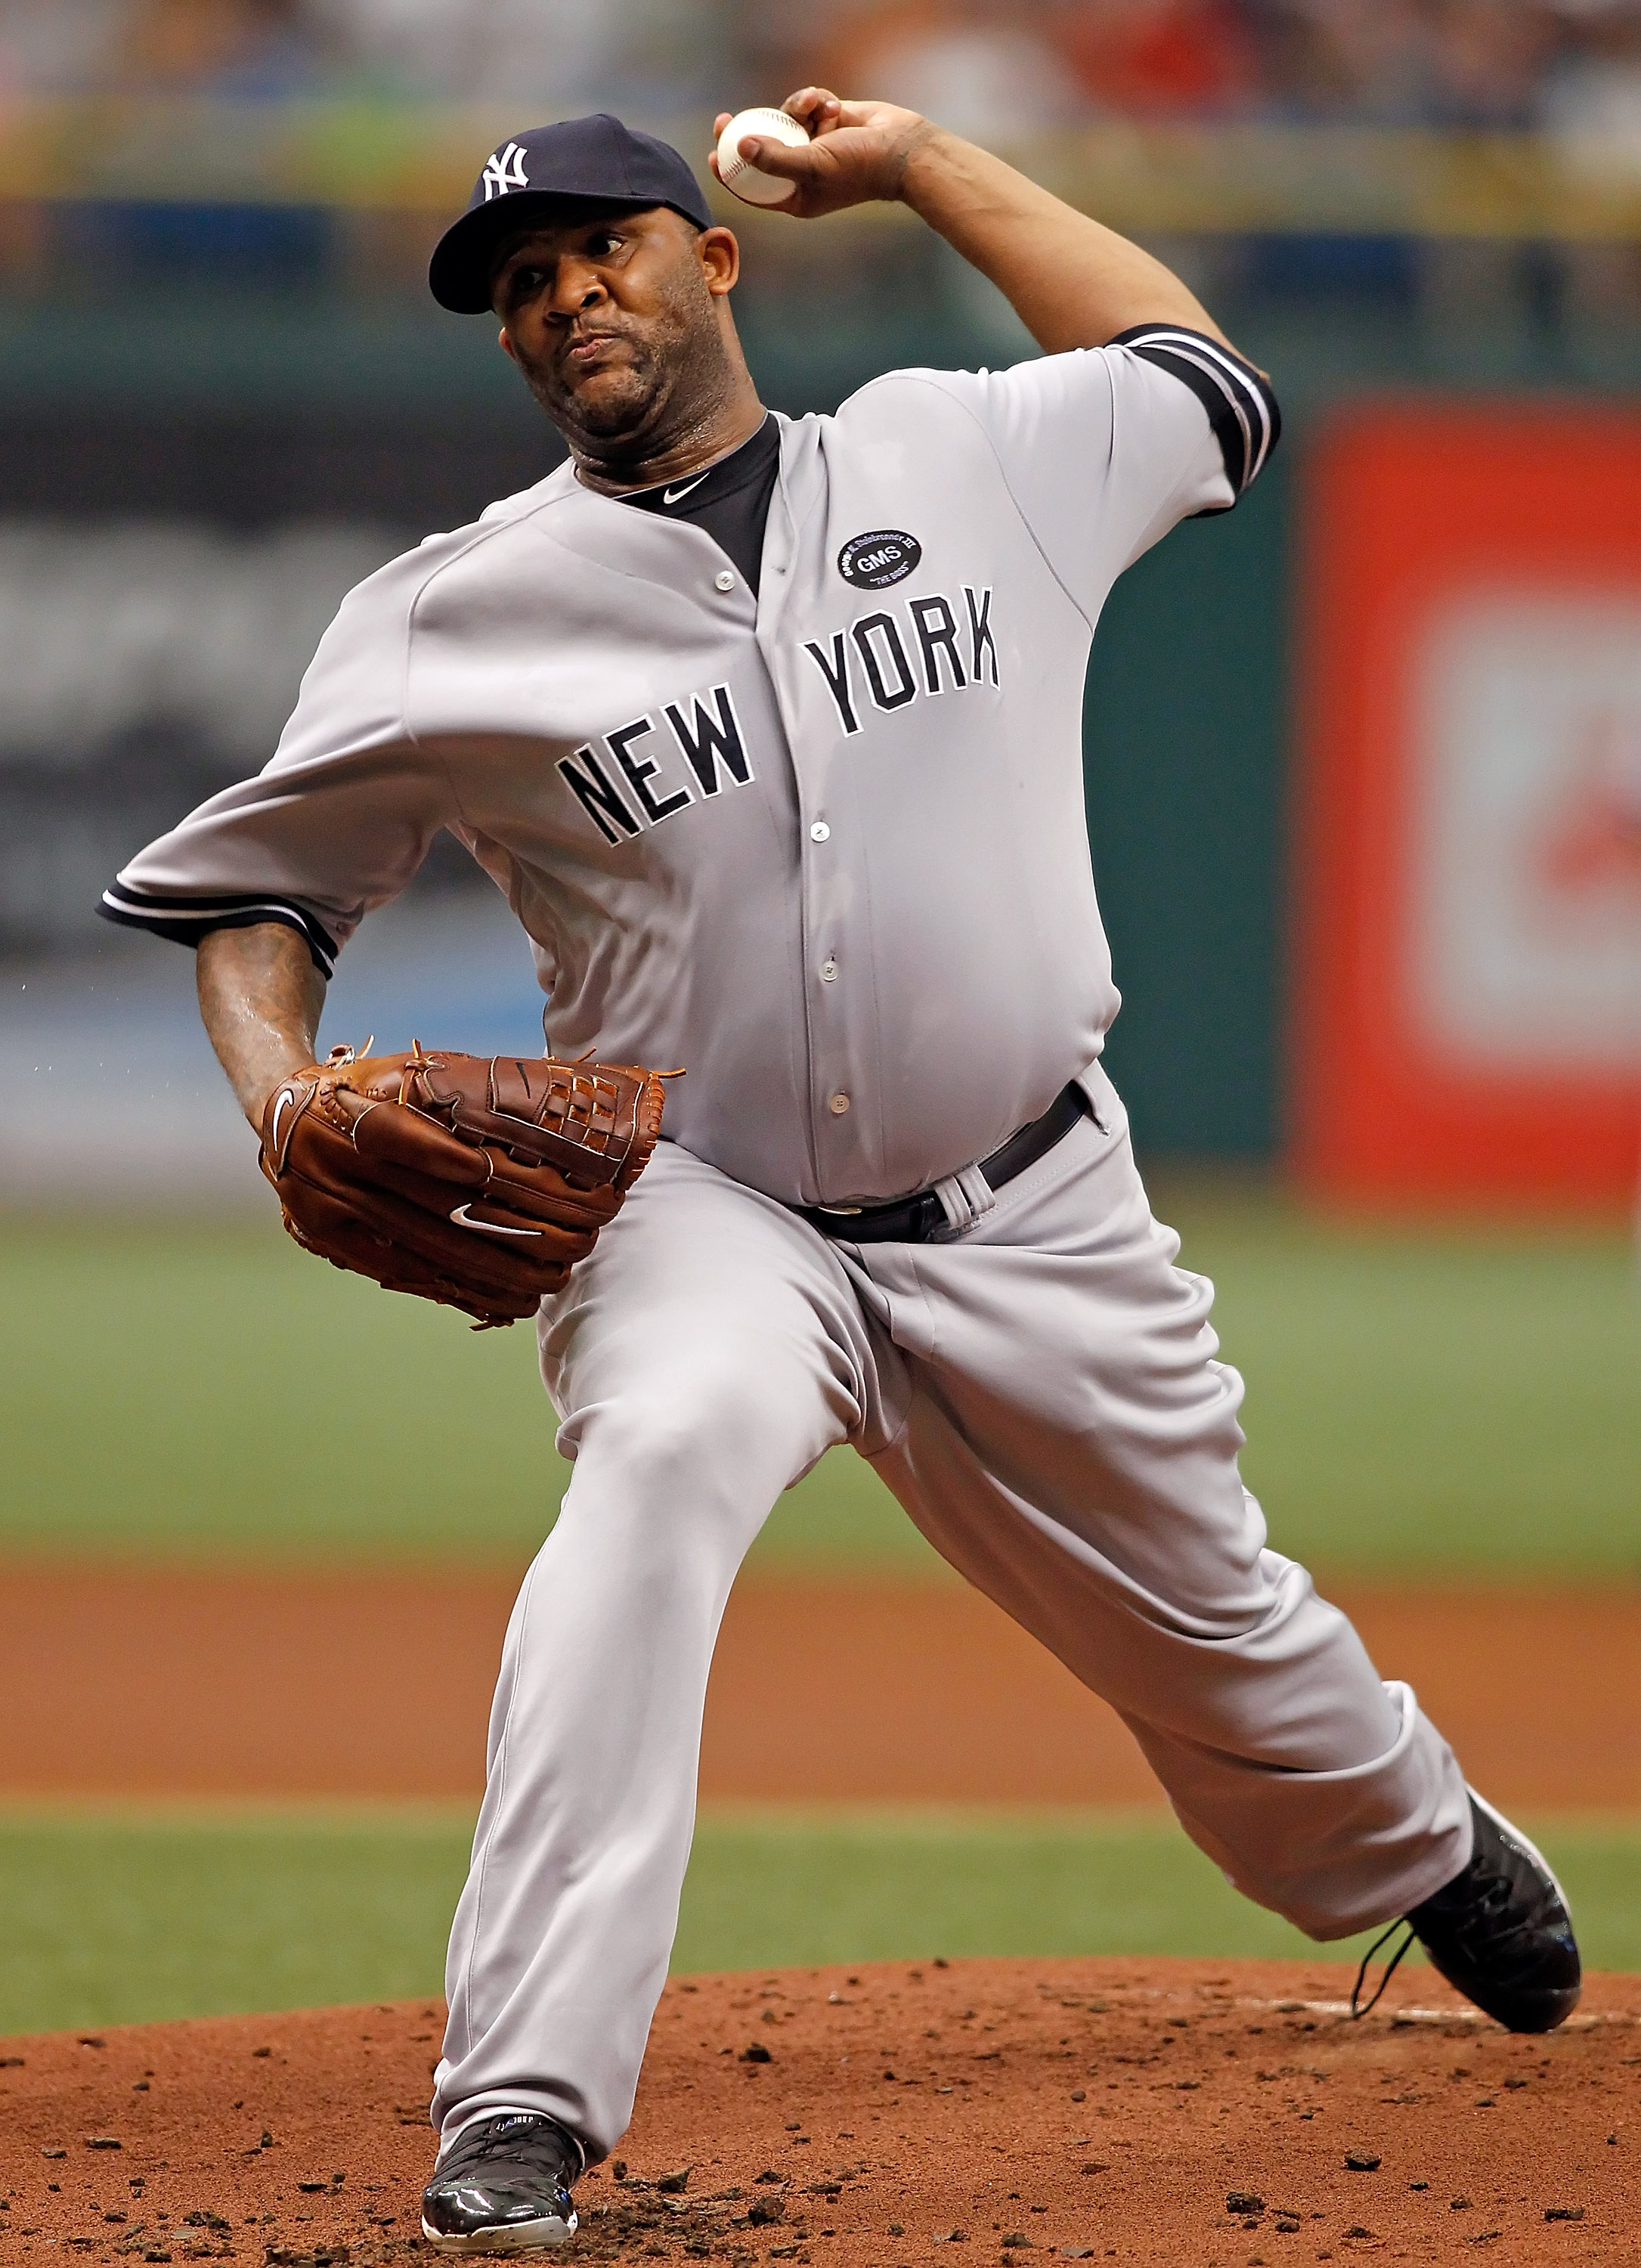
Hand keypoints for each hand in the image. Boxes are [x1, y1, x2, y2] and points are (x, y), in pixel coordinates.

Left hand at [710, 87, 937, 219]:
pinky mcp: (826, 121)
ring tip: (816, 105)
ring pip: (785, 120)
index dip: (730, 170)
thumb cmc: (859, 167)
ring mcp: (814, 145)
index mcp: (796, 196)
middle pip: (761, 149)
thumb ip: (775, 158)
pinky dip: (815, 100)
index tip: (714, 153)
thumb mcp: (813, 165)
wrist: (901, 148)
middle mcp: (802, 171)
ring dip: (796, 107)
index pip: (754, 187)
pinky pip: (806, 104)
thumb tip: (740, 146)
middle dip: (744, 132)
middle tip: (723, 119)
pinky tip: (833, 105)